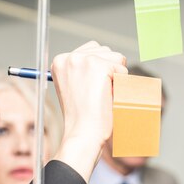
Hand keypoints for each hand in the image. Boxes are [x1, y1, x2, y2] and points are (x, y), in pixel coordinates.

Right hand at [51, 41, 126, 180]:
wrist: (83, 133)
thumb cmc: (81, 117)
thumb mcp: (75, 88)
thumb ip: (84, 71)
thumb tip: (106, 59)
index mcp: (60, 61)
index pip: (92, 50)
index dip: (100, 71)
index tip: (91, 90)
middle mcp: (69, 57)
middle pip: (105, 51)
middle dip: (109, 72)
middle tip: (96, 95)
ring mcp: (83, 60)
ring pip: (116, 58)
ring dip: (115, 78)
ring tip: (101, 96)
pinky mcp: (98, 66)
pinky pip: (122, 70)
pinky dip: (120, 84)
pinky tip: (106, 97)